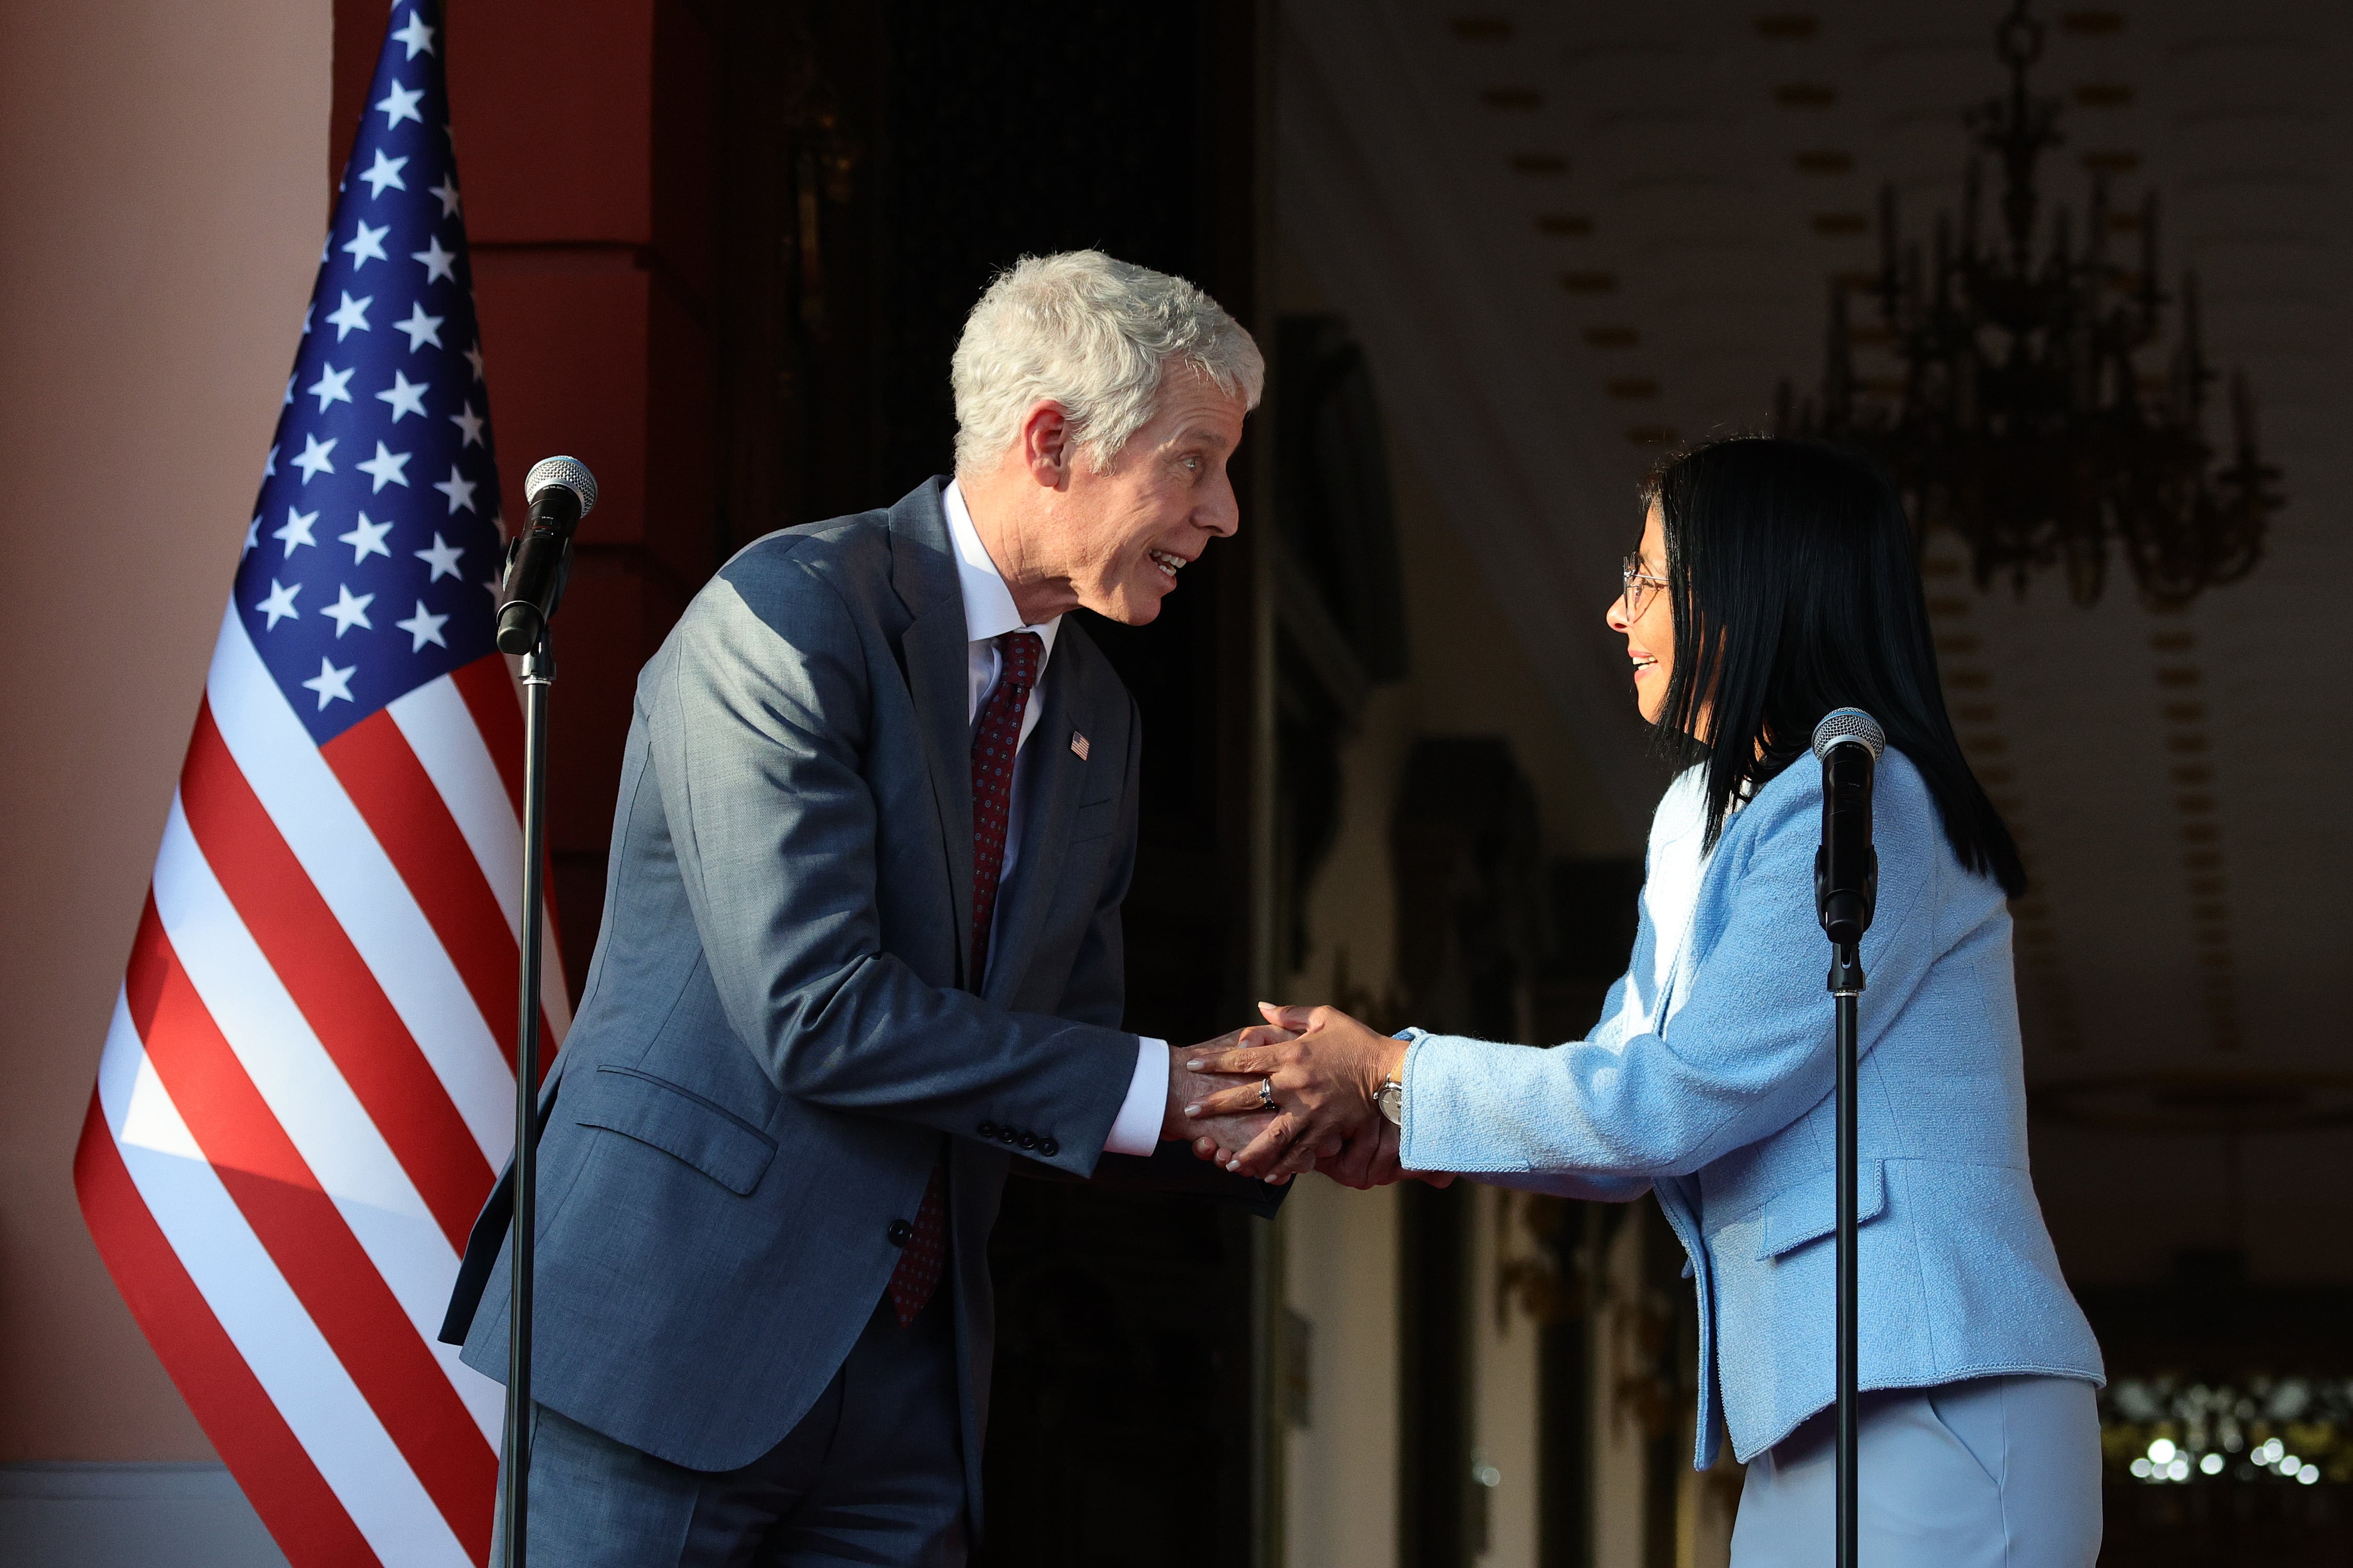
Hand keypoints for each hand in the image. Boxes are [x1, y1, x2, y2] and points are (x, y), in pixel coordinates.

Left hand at [1182, 1003, 1409, 1179]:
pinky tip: (1268, 1176)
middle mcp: (1297, 1084)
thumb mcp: (1326, 1018)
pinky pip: (1301, 1152)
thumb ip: (1290, 1015)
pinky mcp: (1327, 1129)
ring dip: (1248, 1150)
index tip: (1192, 1065)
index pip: (1245, 1058)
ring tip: (1228, 1162)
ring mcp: (1312, 1110)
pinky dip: (1284, 1165)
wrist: (1394, 1072)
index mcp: (1293, 1054)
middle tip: (1191, 1113)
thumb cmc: (1359, 1041)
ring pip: (1272, 1136)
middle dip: (1216, 1106)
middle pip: (1248, 1097)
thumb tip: (1261, 1006)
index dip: (1216, 1062)